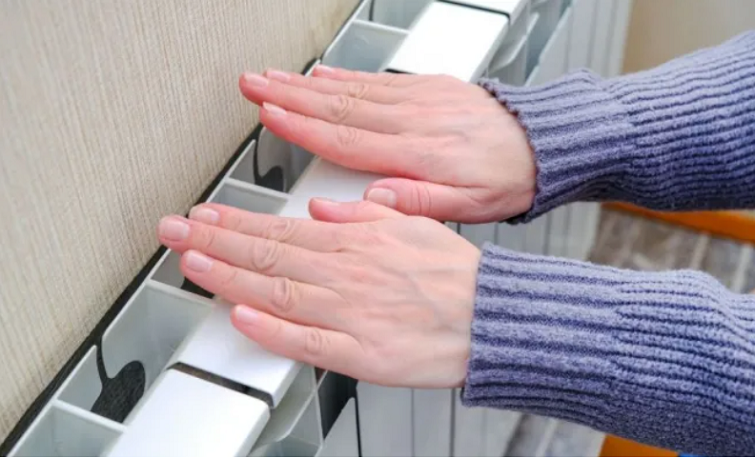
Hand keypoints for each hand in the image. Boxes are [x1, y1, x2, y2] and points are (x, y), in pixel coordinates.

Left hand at [157, 200, 479, 386]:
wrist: (492, 318)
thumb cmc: (456, 276)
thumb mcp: (413, 225)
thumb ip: (363, 215)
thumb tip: (322, 207)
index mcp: (357, 242)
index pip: (283, 229)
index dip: (237, 223)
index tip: (205, 216)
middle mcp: (347, 274)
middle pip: (269, 256)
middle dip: (215, 242)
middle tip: (176, 231)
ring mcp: (351, 314)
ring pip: (279, 294)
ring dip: (230, 278)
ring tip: (193, 264)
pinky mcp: (361, 354)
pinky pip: (308, 342)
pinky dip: (272, 331)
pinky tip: (241, 319)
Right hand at [239, 66, 535, 222]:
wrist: (539, 147)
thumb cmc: (504, 180)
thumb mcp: (468, 207)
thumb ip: (417, 204)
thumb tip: (372, 202)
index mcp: (416, 154)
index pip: (347, 139)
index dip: (303, 127)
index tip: (270, 116)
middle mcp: (412, 120)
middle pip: (338, 105)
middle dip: (290, 95)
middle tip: (253, 86)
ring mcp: (418, 99)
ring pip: (351, 89)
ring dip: (307, 82)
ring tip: (273, 77)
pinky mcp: (427, 88)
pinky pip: (378, 79)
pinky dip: (345, 74)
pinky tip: (324, 73)